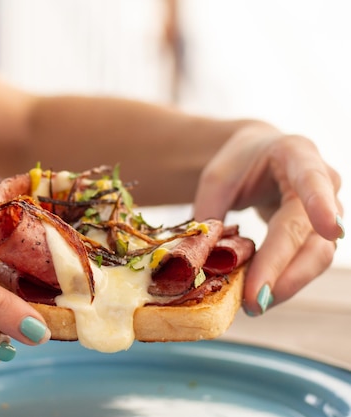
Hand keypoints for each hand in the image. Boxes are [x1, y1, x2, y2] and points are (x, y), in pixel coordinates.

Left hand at [193, 123, 342, 314]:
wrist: (259, 156)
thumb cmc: (239, 164)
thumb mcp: (217, 177)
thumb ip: (210, 212)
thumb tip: (197, 259)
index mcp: (296, 154)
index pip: (312, 178)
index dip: (322, 203)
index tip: (330, 229)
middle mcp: (323, 181)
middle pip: (310, 231)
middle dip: (284, 269)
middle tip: (256, 299)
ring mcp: (328, 210)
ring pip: (317, 255)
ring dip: (286, 283)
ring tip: (254, 304)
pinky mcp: (320, 234)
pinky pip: (307, 262)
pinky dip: (283, 281)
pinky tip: (260, 295)